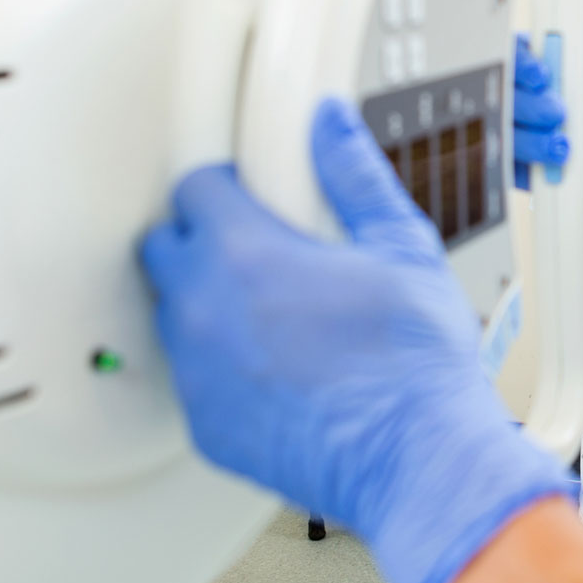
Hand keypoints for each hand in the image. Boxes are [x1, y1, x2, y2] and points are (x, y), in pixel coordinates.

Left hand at [140, 103, 574, 582]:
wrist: (418, 458)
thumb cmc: (415, 363)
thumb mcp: (401, 243)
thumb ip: (353, 173)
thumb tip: (328, 125)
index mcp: (243, 252)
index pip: (193, 189)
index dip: (225, 186)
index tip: (251, 195)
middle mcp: (203, 310)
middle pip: (164, 248)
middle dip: (201, 240)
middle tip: (257, 249)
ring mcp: (197, 373)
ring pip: (172, 315)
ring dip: (206, 304)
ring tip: (270, 313)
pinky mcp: (204, 427)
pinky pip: (192, 378)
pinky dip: (219, 367)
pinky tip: (273, 369)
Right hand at [511, 34, 566, 190]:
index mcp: (553, 61)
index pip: (511, 52)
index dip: (516, 59)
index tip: (541, 67)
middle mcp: (538, 95)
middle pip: (499, 90)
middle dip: (524, 98)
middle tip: (559, 104)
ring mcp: (536, 132)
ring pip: (503, 128)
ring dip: (531, 133)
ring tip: (567, 136)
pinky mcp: (539, 168)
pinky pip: (512, 164)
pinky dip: (532, 159)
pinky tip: (564, 156)